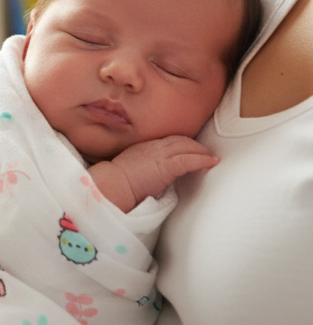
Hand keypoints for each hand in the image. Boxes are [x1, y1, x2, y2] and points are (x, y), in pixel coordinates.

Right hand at [94, 135, 218, 210]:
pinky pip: (189, 159)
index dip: (182, 143)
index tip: (189, 149)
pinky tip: (212, 162)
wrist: (113, 184)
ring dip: (201, 151)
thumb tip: (151, 176)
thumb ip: (142, 167)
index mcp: (143, 147)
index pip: (168, 140)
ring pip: (187, 146)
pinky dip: (203, 160)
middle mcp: (153, 146)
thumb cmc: (117, 182)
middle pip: (180, 140)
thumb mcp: (130, 168)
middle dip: (195, 145)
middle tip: (205, 152)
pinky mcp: (166, 166)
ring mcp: (160, 154)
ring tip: (211, 157)